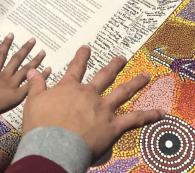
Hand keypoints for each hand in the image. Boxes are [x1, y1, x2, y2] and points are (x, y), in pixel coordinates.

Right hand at [0, 33, 50, 126]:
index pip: (0, 56)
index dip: (6, 45)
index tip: (11, 35)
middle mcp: (3, 77)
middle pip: (16, 60)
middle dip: (25, 49)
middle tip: (33, 40)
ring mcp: (10, 85)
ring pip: (26, 70)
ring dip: (36, 61)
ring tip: (43, 52)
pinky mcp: (15, 95)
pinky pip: (31, 86)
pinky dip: (41, 78)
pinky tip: (49, 71)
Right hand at [22, 45, 164, 160]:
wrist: (53, 146)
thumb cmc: (41, 127)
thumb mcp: (33, 102)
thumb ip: (35, 86)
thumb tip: (33, 71)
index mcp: (70, 89)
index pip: (76, 68)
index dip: (82, 57)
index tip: (87, 48)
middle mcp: (90, 95)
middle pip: (104, 76)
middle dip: (114, 66)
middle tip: (122, 58)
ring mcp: (103, 109)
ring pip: (123, 92)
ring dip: (136, 83)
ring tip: (146, 76)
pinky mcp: (113, 126)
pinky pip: (135, 119)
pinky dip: (149, 116)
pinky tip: (161, 113)